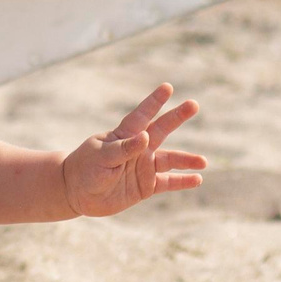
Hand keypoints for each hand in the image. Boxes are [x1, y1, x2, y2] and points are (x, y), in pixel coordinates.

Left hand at [60, 84, 204, 217]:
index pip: (141, 115)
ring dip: (186, 160)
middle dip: (177, 117)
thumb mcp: (101, 156)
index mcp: (124, 135)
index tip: (167, 87)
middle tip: (193, 104)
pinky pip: (168, 182)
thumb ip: (123, 148)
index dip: (153, 102)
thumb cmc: (85, 169)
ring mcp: (144, 166)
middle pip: (161, 130)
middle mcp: (138, 148)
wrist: (77, 193)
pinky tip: (198, 179)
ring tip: (203, 162)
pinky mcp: (146, 186)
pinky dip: (183, 181)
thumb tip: (146, 137)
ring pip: (170, 160)